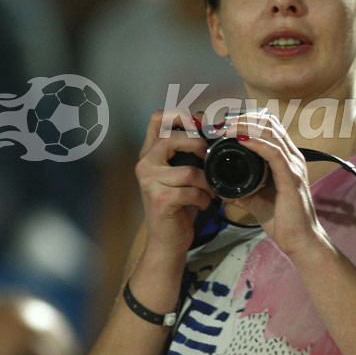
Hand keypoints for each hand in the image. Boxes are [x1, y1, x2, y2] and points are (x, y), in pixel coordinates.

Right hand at [135, 109, 214, 257]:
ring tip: (210, 190)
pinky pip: (191, 191)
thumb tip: (209, 125)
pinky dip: (204, 198)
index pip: (157, 118)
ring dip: (207, 182)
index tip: (200, 126)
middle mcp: (145, 163)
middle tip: (207, 158)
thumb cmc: (179, 203)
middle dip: (198, 145)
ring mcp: (150, 181)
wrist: (167, 239)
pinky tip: (204, 203)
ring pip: (188, 171)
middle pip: (172, 138)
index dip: (180, 115)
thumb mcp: (181, 171)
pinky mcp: (160, 199)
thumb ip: (187, 150)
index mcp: (151, 151)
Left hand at [221, 113, 328, 256]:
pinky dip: (257, 143)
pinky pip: (274, 153)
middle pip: (270, 124)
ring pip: (271, 133)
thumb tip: (221, 187)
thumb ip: (242, 190)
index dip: (249, 120)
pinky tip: (242, 140)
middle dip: (245, 119)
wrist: (300, 240)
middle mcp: (293, 158)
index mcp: (287, 159)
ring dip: (247, 127)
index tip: (227, 124)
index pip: (270, 128)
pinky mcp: (291, 178)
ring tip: (228, 128)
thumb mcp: (257, 200)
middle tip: (223, 123)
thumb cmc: (283, 220)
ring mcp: (294, 166)